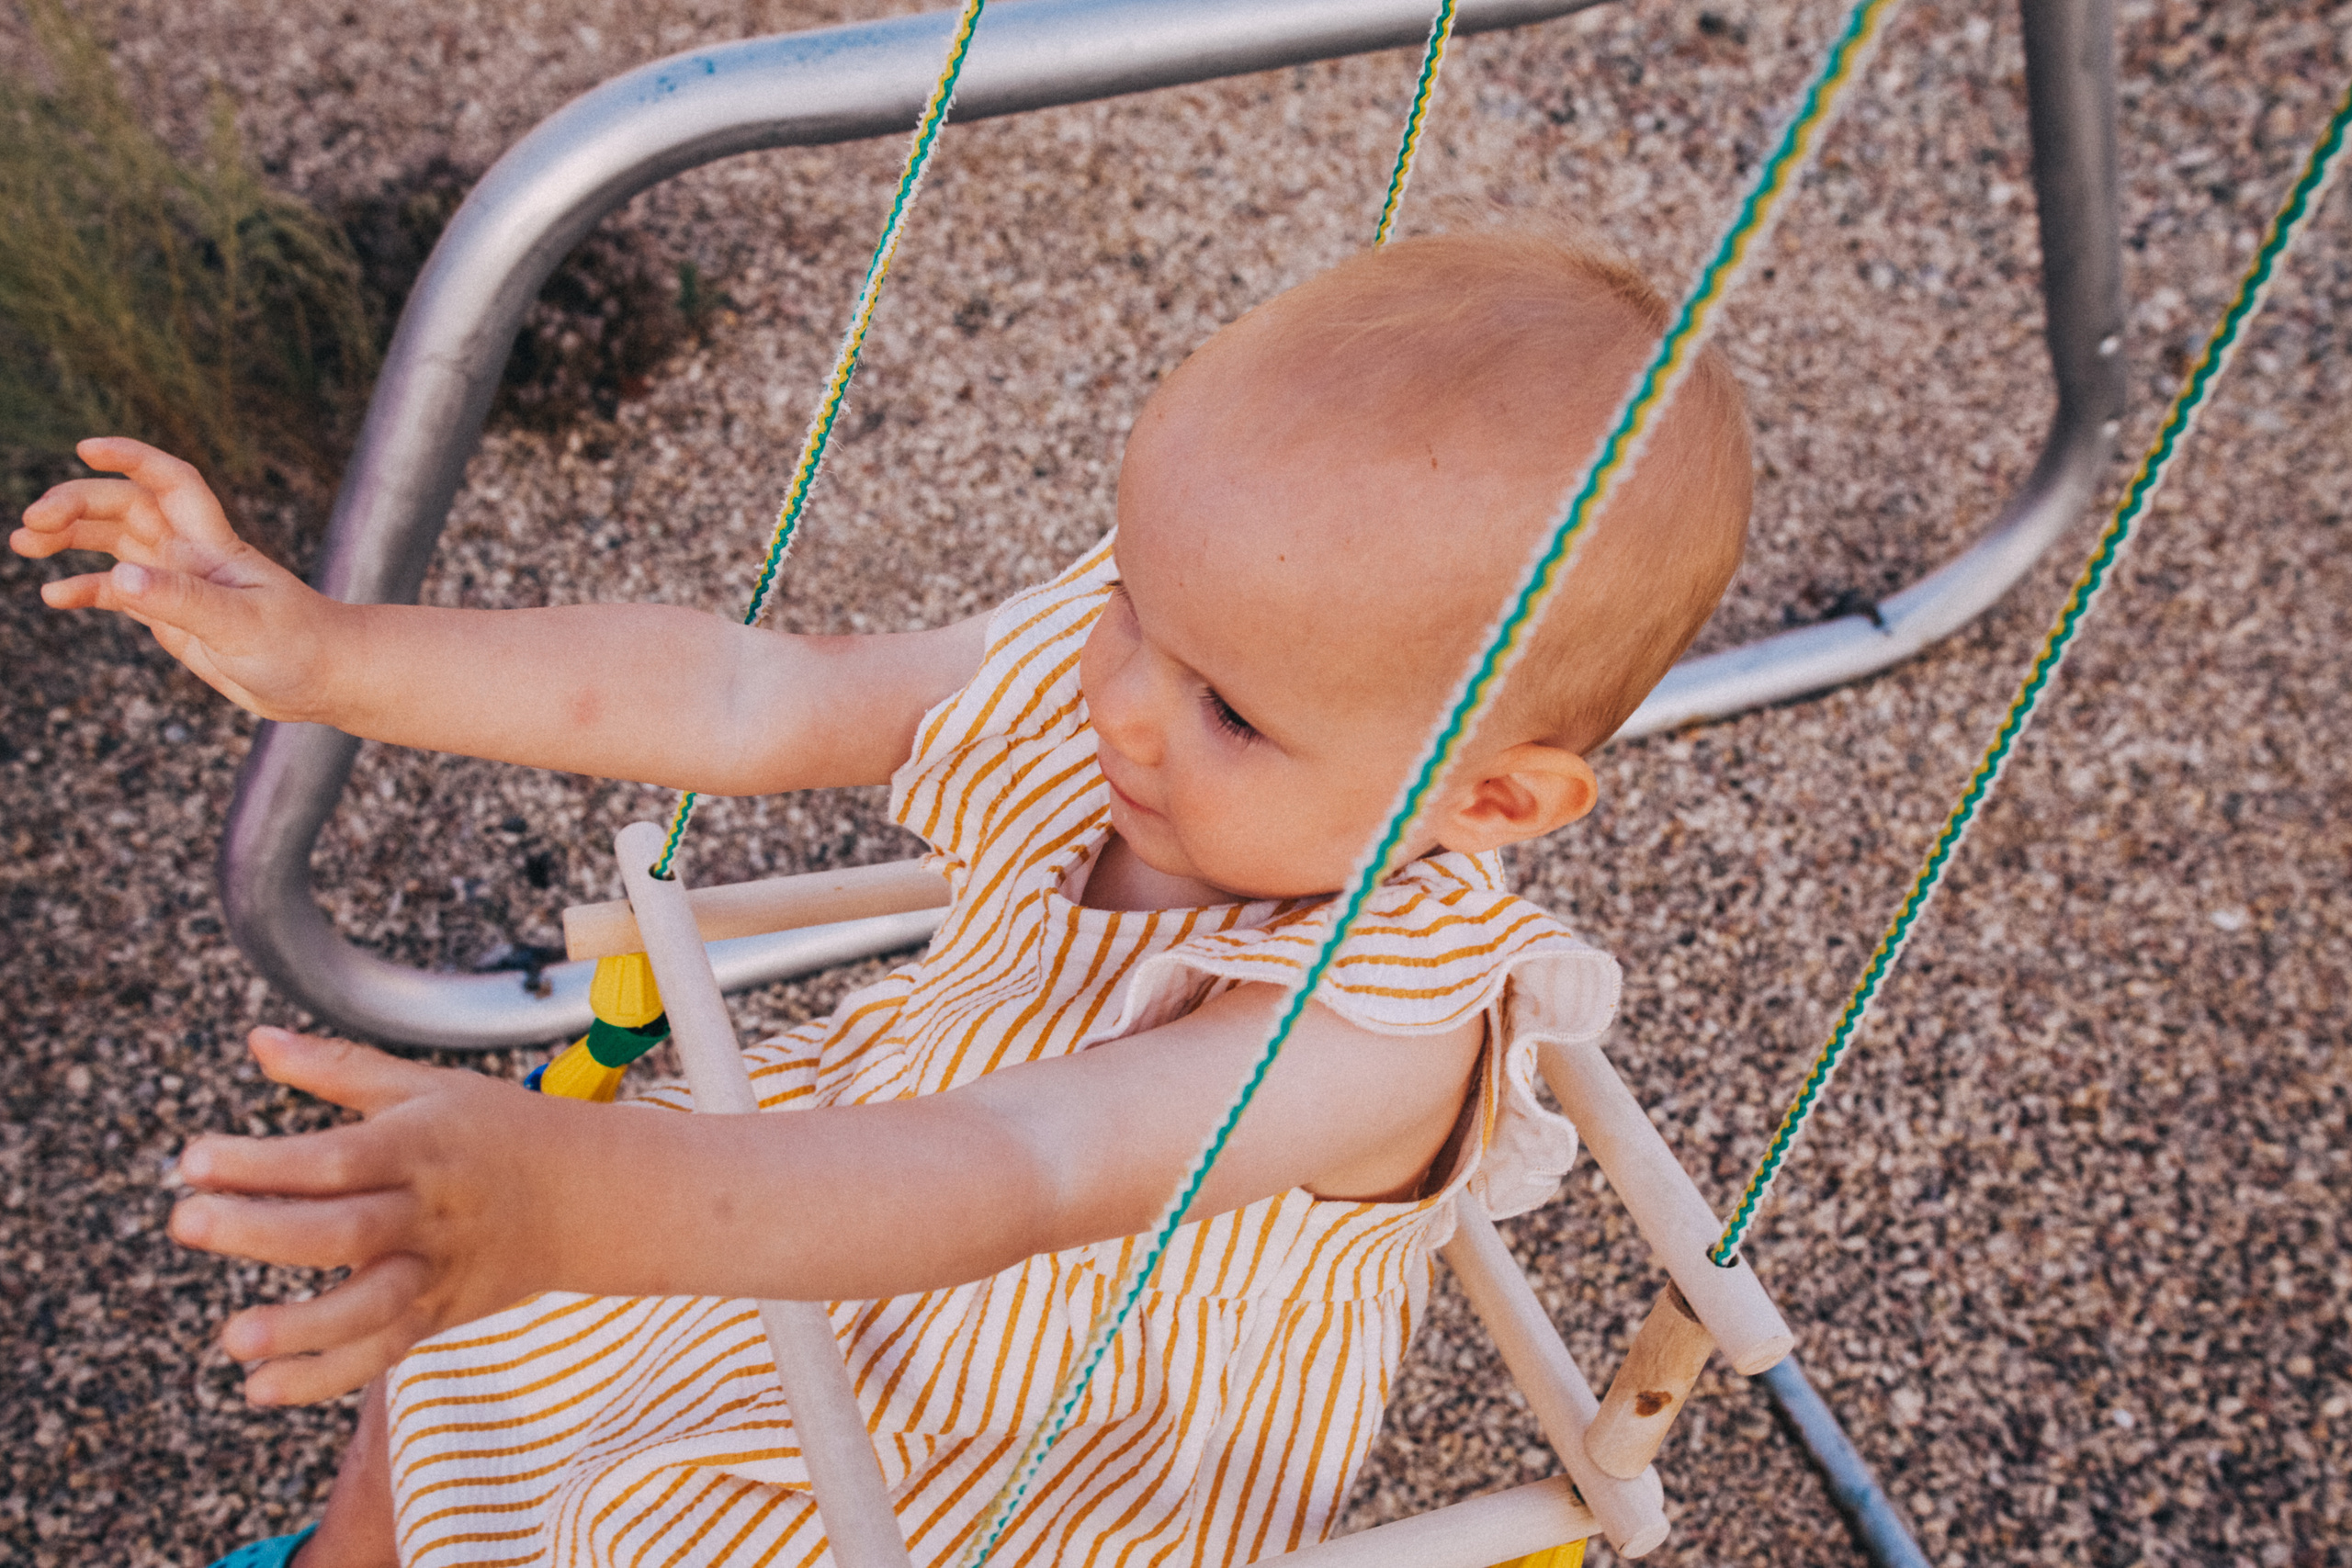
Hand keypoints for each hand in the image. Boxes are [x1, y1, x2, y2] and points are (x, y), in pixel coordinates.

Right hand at [12, 438, 343, 720]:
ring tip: (23, 542)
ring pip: (116, 544)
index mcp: (213, 545)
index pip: (170, 482)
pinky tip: (53, 596)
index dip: (132, 457)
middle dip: (77, 504)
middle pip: (126, 508)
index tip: (85, 447)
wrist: (324, 682)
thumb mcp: (240, 625)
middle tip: (30, 522)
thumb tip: (120, 577)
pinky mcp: (173, 617)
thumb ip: (181, 601)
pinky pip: (119, 593)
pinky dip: (85, 589)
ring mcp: (180, 584)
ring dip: (71, 538)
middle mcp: (192, 555)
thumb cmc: (300, 647)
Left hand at [170, 1029, 571, 1405]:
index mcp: (420, 1146)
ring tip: (233, 1338)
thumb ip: (337, 1068)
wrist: (589, 1195)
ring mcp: (438, 1268)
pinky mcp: (441, 1313)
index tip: (193, 1160)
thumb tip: (256, 1040)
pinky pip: (384, 1352)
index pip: (337, 1157)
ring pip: (372, 1307)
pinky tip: (263, 1388)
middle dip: (262, 1231)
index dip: (265, 1161)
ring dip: (303, 1328)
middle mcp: (429, 1211)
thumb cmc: (497, 1131)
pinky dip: (327, 1377)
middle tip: (186, 1223)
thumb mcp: (424, 1087)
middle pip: (346, 1231)